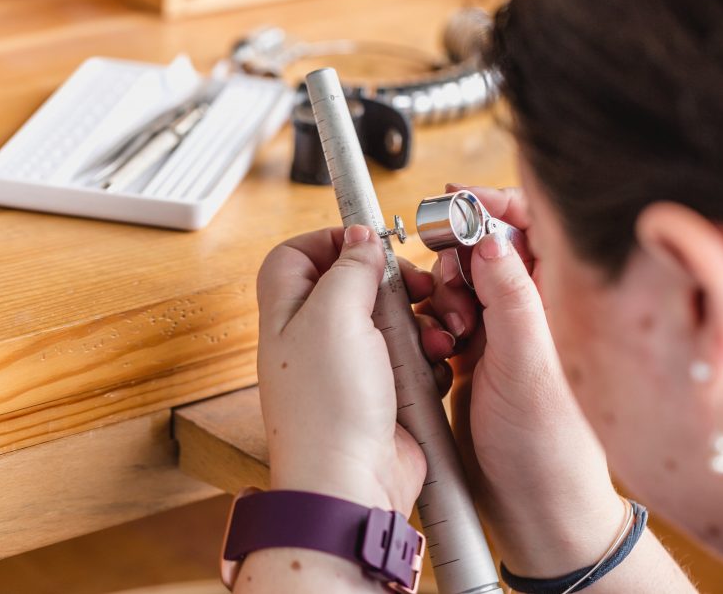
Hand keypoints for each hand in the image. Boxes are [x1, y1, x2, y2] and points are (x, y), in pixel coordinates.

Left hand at [255, 225, 436, 514]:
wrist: (351, 484)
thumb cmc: (329, 408)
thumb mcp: (334, 316)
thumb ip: (348, 268)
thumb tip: (361, 239)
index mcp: (288, 316)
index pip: (294, 257)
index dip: (328, 240)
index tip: (367, 241)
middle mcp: (315, 339)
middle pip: (352, 285)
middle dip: (389, 280)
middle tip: (413, 284)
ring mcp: (351, 368)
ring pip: (390, 321)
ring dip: (418, 322)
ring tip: (432, 335)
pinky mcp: (384, 393)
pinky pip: (412, 358)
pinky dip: (428, 358)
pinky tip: (435, 365)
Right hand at [416, 186, 625, 576]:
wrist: (533, 510)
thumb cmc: (550, 447)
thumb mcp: (528, 364)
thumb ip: (510, 295)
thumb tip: (488, 234)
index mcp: (561, 300)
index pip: (534, 225)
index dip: (494, 204)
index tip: (454, 201)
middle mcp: (535, 310)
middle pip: (488, 246)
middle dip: (459, 256)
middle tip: (452, 287)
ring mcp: (505, 333)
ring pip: (463, 282)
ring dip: (446, 295)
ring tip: (451, 331)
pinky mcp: (477, 356)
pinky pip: (447, 317)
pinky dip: (435, 324)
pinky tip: (440, 350)